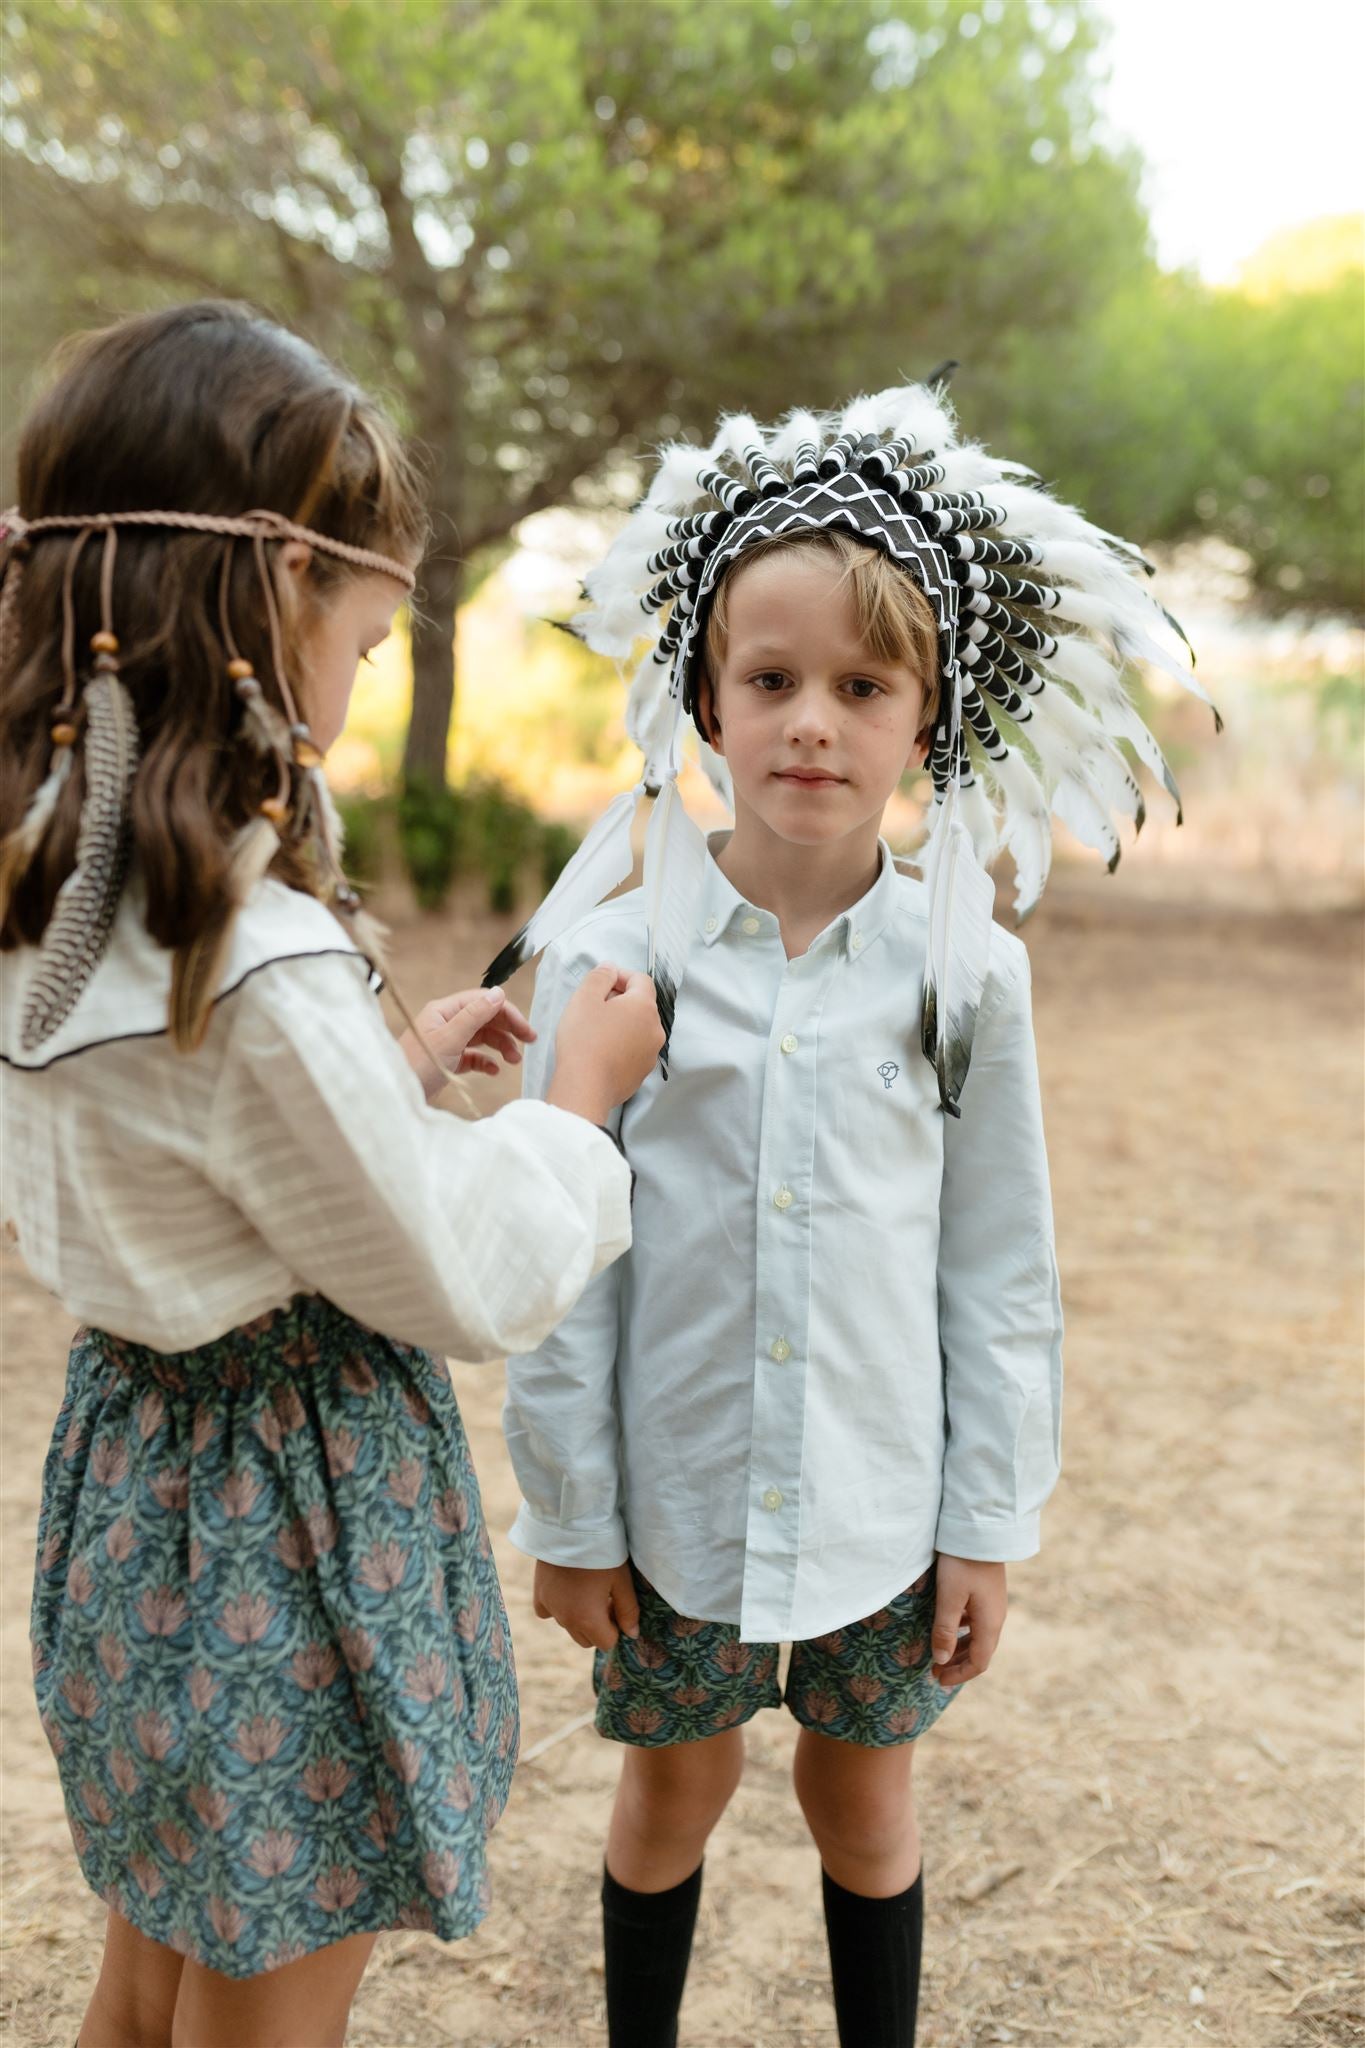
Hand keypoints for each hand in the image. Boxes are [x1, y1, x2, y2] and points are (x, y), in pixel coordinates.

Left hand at [399, 986, 535, 1102]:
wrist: (396, 1096)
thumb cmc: (416, 1066)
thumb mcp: (449, 1039)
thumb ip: (475, 1015)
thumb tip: (499, 993)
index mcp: (444, 1011)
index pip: (483, 1002)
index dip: (507, 1012)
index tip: (525, 1030)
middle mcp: (446, 1022)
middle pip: (485, 1018)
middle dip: (508, 1029)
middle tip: (530, 1042)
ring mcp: (447, 1042)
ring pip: (481, 1037)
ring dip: (500, 1045)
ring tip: (514, 1060)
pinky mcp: (447, 1061)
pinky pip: (473, 1056)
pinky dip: (486, 1061)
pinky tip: (494, 1070)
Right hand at [532, 1559, 640, 1651]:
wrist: (571, 1527)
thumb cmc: (602, 1553)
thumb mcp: (622, 1581)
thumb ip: (628, 1611)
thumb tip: (632, 1634)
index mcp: (588, 1620)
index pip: (606, 1643)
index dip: (616, 1628)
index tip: (617, 1606)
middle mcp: (566, 1619)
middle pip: (586, 1640)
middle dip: (598, 1627)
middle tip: (604, 1599)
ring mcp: (550, 1607)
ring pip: (567, 1626)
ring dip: (579, 1618)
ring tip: (587, 1590)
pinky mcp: (538, 1593)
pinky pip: (547, 1612)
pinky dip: (558, 1608)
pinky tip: (566, 1590)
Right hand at [546, 964, 662, 1124]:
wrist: (585, 1088)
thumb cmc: (584, 1041)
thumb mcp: (584, 998)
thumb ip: (600, 976)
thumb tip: (609, 969)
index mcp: (644, 1007)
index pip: (641, 980)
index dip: (620, 976)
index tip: (602, 981)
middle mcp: (655, 1030)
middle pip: (641, 1005)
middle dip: (619, 1000)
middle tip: (594, 1006)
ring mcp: (650, 1054)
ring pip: (638, 1029)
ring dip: (621, 1024)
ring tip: (595, 1030)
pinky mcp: (641, 1073)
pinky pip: (634, 1051)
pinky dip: (621, 1046)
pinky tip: (600, 1051)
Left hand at [930, 1555, 1006, 1688]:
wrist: (980, 1530)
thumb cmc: (962, 1564)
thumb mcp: (949, 1598)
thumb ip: (945, 1630)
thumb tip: (940, 1660)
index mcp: (990, 1623)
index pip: (979, 1662)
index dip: (959, 1675)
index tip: (938, 1679)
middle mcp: (996, 1617)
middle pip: (980, 1651)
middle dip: (957, 1664)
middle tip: (934, 1669)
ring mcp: (993, 1605)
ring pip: (978, 1637)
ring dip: (959, 1648)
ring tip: (939, 1653)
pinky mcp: (987, 1593)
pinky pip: (977, 1622)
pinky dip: (962, 1632)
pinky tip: (949, 1627)